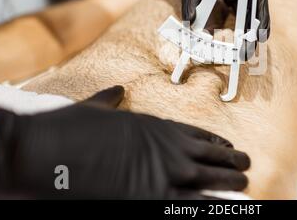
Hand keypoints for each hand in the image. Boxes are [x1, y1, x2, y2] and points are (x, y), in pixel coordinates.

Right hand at [0, 86, 249, 198]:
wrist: (49, 149)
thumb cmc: (70, 128)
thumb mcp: (94, 107)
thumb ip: (110, 99)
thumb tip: (116, 91)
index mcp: (156, 127)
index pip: (198, 134)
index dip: (217, 142)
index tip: (229, 146)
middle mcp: (167, 149)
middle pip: (211, 157)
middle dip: (231, 163)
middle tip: (247, 167)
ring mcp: (164, 174)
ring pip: (210, 181)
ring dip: (229, 184)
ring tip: (245, 185)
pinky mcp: (151, 198)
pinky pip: (191, 206)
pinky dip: (208, 206)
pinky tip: (222, 207)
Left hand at [145, 0, 269, 42]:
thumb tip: (191, 22)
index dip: (262, 17)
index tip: (262, 35)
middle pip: (252, 7)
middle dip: (253, 30)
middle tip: (250, 50)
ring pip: (244, 11)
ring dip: (244, 30)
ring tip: (244, 50)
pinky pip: (232, 11)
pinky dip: (233, 24)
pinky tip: (234, 39)